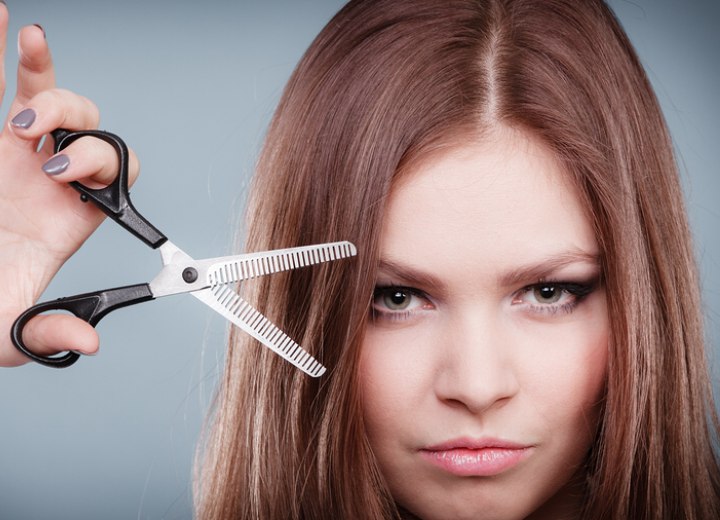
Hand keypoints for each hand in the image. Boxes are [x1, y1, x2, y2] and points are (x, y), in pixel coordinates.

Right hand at [0, 6, 139, 365]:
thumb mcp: (7, 329)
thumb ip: (45, 332)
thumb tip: (90, 343)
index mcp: (72, 216)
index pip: (119, 177)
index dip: (107, 170)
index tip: (71, 181)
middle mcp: (52, 177)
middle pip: (94, 129)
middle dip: (80, 129)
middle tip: (44, 152)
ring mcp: (15, 150)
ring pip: (51, 97)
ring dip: (46, 83)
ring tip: (25, 92)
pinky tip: (4, 17)